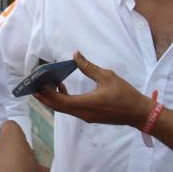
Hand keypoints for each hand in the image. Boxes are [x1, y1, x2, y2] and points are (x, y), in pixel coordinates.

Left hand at [34, 51, 153, 126]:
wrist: (138, 113)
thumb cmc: (125, 94)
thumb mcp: (107, 76)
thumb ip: (89, 67)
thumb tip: (75, 54)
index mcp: (86, 104)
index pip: (60, 101)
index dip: (47, 93)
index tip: (38, 84)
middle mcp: (83, 113)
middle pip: (58, 107)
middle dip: (45, 97)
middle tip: (34, 86)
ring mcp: (86, 116)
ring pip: (64, 109)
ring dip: (54, 98)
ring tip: (46, 85)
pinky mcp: (90, 116)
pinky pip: (72, 109)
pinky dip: (64, 100)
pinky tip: (63, 89)